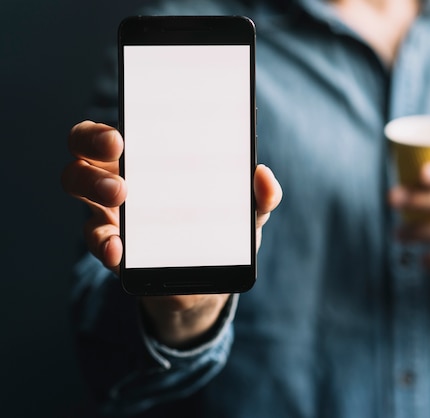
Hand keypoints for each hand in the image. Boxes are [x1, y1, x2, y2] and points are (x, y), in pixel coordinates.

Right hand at [62, 120, 281, 346]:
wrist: (209, 280)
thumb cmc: (220, 230)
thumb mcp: (245, 213)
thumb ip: (259, 196)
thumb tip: (264, 176)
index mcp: (149, 161)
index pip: (111, 133)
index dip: (104, 129)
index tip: (121, 134)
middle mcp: (121, 180)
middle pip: (84, 151)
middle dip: (91, 145)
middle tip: (118, 152)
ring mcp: (111, 214)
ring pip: (78, 187)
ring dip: (92, 186)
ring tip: (119, 196)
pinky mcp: (114, 248)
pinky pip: (97, 240)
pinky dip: (104, 244)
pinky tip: (118, 250)